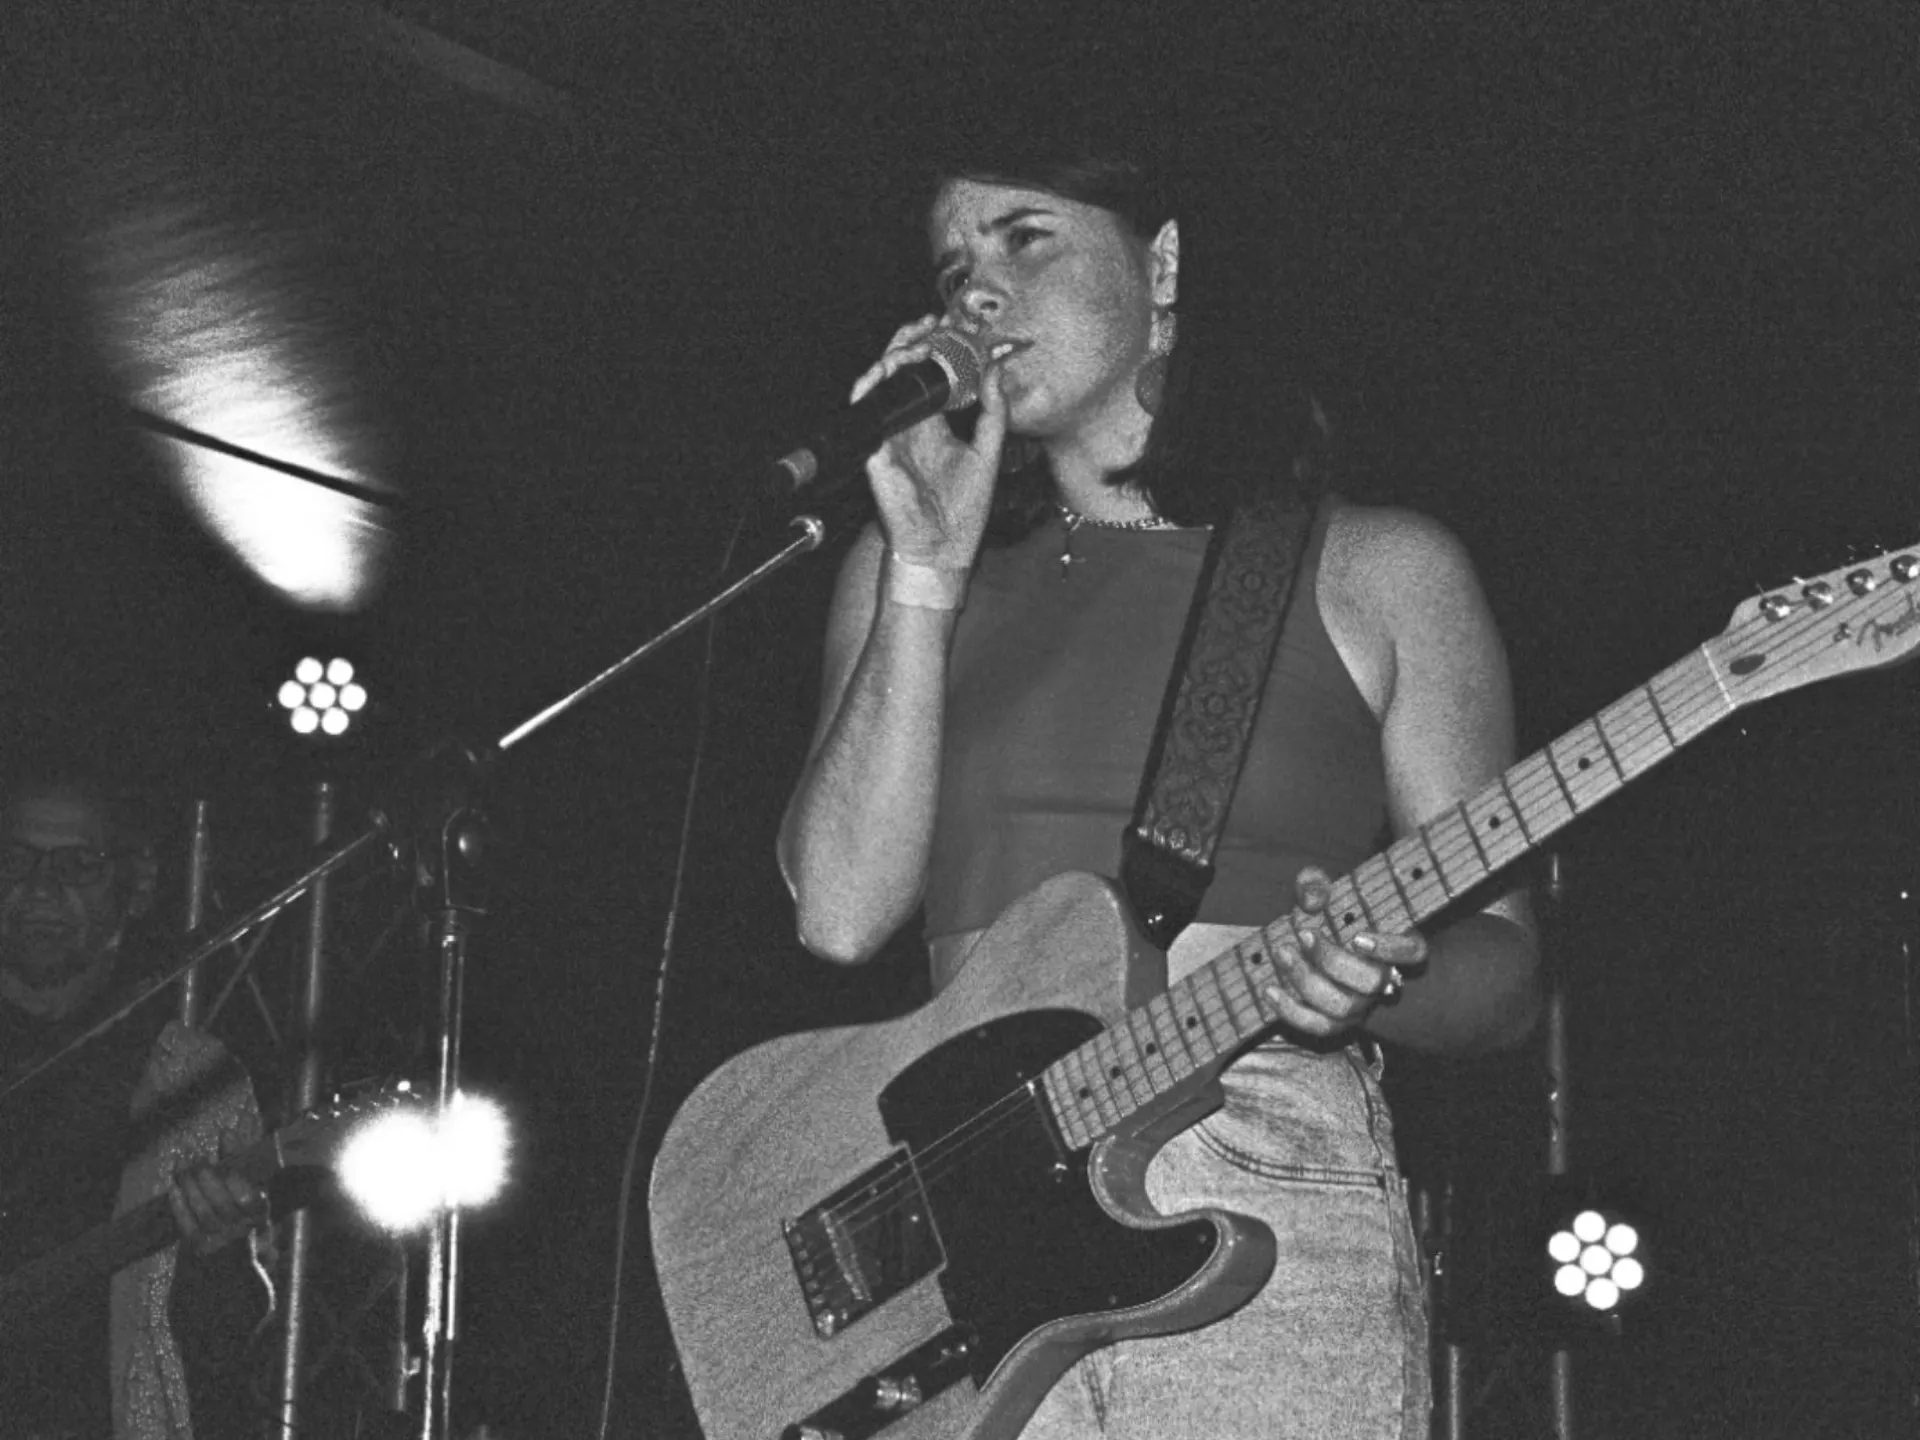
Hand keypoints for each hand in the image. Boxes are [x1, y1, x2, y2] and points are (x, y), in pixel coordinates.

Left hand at [168, 1162, 267, 1254]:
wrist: (222, 1264)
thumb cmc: (232, 1211)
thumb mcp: (240, 1186)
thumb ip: (234, 1160)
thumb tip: (226, 1131)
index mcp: (257, 1213)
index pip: (249, 1197)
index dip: (235, 1180)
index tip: (222, 1165)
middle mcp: (241, 1229)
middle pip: (222, 1203)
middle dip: (206, 1178)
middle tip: (195, 1159)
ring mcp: (220, 1241)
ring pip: (204, 1212)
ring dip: (189, 1187)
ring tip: (181, 1167)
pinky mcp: (199, 1249)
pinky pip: (187, 1224)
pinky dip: (179, 1204)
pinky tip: (173, 1187)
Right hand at [852, 313, 1009, 568]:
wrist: (943, 549)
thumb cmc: (963, 511)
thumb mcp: (989, 451)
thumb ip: (993, 411)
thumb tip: (997, 369)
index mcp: (934, 424)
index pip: (930, 374)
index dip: (937, 348)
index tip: (954, 326)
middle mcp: (910, 424)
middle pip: (903, 369)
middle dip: (912, 339)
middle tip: (931, 322)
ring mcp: (891, 434)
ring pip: (882, 380)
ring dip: (895, 354)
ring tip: (916, 340)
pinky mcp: (875, 448)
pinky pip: (866, 407)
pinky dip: (873, 382)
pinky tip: (892, 366)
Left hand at [1258, 867, 1428, 1038]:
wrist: (1306, 943)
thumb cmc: (1321, 913)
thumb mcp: (1318, 891)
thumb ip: (1314, 885)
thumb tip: (1311, 897)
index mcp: (1395, 944)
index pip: (1412, 950)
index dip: (1391, 948)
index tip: (1357, 938)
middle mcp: (1383, 979)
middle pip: (1371, 982)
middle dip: (1333, 961)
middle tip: (1304, 935)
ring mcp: (1362, 1004)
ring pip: (1343, 1006)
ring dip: (1307, 981)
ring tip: (1282, 953)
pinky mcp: (1336, 1022)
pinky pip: (1319, 1026)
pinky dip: (1291, 1011)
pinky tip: (1269, 990)